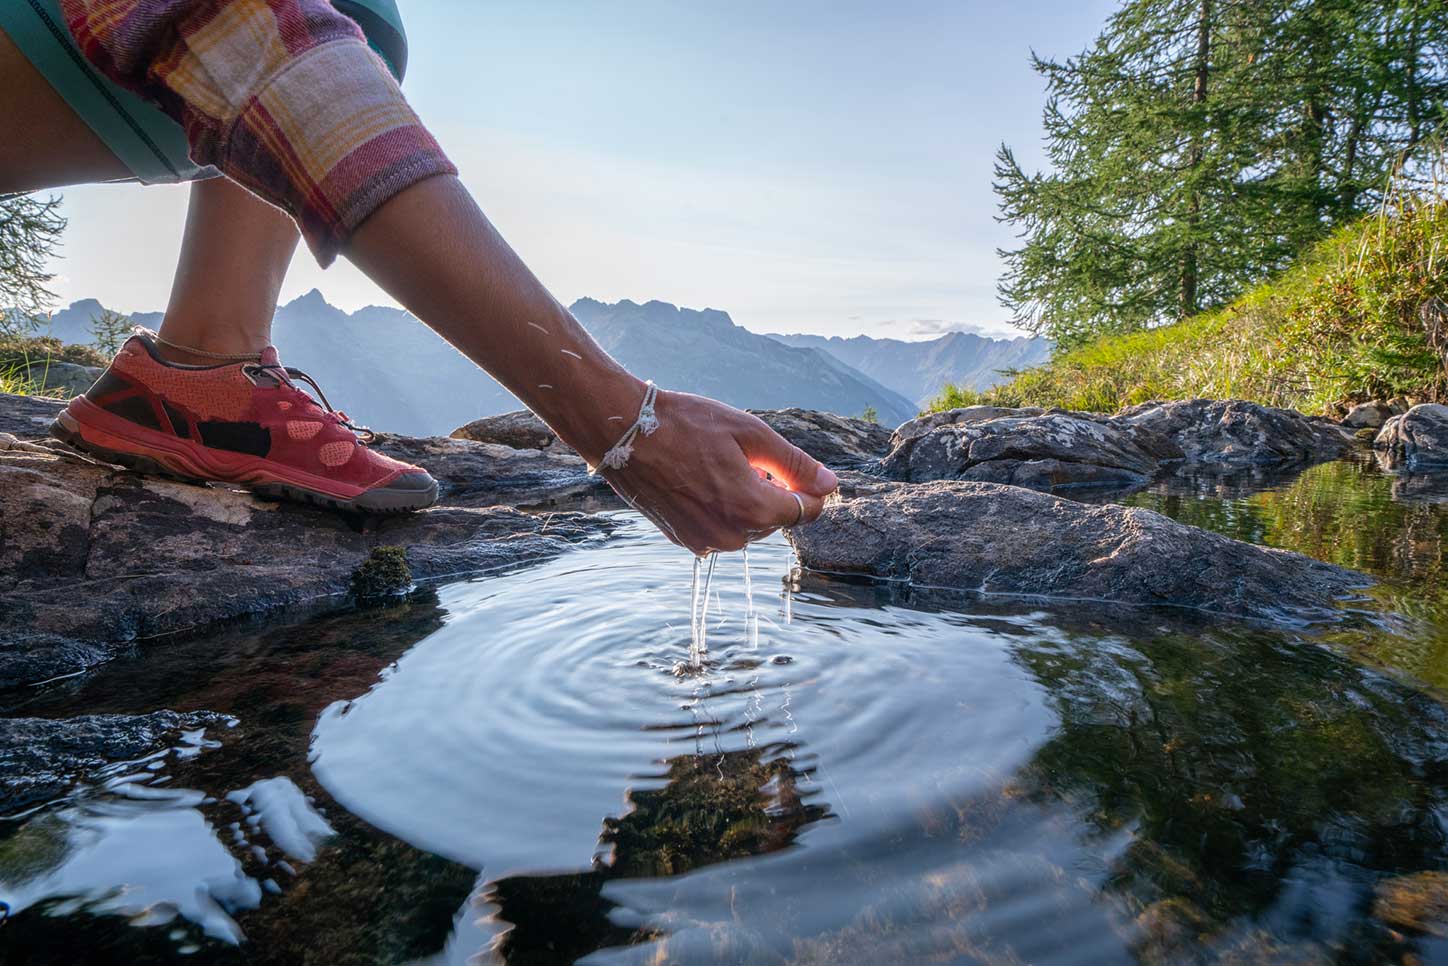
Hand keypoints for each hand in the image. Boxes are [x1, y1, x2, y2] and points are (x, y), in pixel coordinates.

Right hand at [601, 389, 838, 553]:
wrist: (623, 434)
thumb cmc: (686, 425)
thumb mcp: (749, 433)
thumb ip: (794, 463)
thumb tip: (830, 484)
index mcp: (753, 510)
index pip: (806, 510)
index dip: (808, 486)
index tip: (789, 463)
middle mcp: (732, 537)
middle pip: (776, 518)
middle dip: (770, 489)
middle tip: (740, 455)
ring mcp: (705, 542)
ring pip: (747, 525)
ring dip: (745, 499)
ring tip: (715, 465)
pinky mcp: (683, 540)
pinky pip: (720, 528)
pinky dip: (719, 507)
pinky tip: (698, 479)